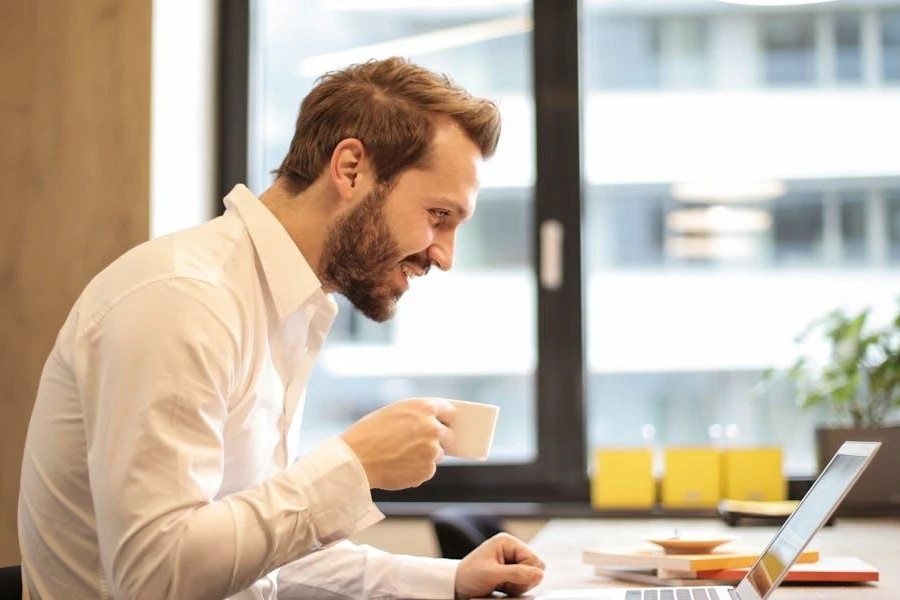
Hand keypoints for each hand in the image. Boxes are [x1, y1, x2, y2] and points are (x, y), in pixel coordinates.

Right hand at [340, 397, 455, 489]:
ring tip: (401, 455)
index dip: (444, 418)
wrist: (356, 460)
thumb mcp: (393, 412)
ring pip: (437, 454)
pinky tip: (398, 465)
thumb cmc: (368, 434)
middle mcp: (432, 428)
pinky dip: (417, 470)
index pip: (449, 411)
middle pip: (448, 435)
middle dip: (438, 439)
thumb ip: (416, 415)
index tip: (444, 423)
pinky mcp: (427, 471)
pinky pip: (427, 470)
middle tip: (420, 443)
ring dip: (425, 456)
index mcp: (424, 408)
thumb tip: (432, 422)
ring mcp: (432, 451)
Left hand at [454, 533, 544, 598]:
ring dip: (519, 585)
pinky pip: (524, 582)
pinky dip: (516, 588)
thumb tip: (540, 574)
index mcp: (507, 542)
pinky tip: (504, 588)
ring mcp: (511, 560)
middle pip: (535, 568)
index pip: (534, 559)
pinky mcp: (510, 572)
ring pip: (531, 577)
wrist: (456, 586)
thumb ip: (517, 573)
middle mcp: (511, 549)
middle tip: (505, 584)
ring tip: (502, 586)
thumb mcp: (492, 575)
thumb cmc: (469, 577)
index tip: (509, 580)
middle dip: (523, 580)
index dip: (526, 574)